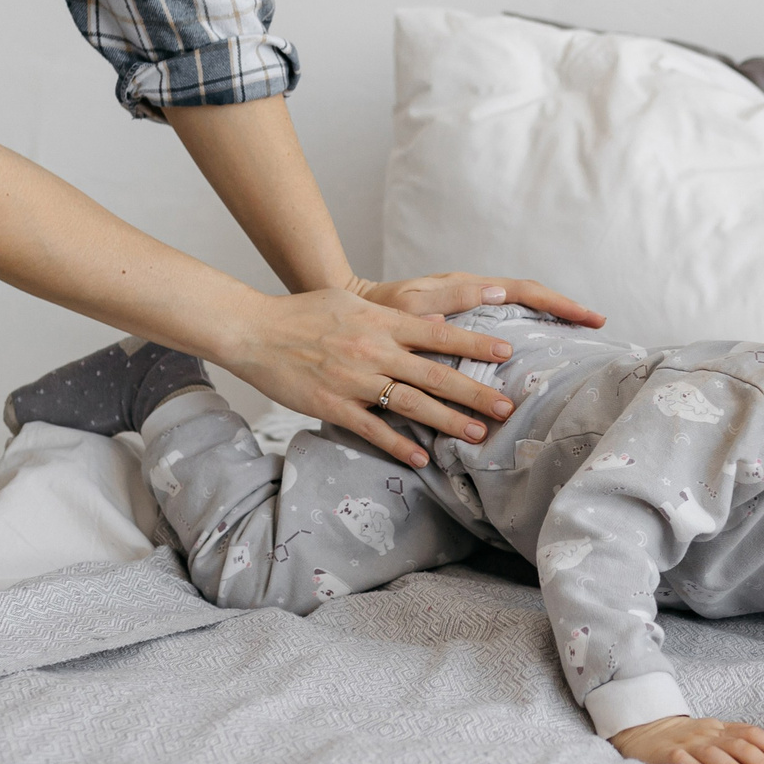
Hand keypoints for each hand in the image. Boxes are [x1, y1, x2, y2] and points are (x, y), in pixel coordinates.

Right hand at [214, 284, 522, 467]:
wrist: (255, 330)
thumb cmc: (305, 313)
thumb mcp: (353, 303)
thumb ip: (393, 316)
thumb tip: (435, 320)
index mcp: (382, 323)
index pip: (439, 335)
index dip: (475, 346)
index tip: (507, 354)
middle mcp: (374, 352)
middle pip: (435, 374)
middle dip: (475, 392)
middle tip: (508, 407)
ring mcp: (354, 381)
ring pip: (411, 404)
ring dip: (448, 422)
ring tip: (478, 435)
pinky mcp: (332, 406)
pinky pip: (372, 430)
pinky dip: (398, 445)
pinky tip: (422, 460)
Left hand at [354, 272, 605, 330]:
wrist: (352, 309)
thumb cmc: (379, 307)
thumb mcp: (411, 303)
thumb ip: (452, 297)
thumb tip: (498, 292)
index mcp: (468, 286)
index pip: (525, 290)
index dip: (559, 303)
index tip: (588, 316)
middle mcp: (474, 293)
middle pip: (531, 297)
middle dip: (565, 309)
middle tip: (597, 323)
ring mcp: (470, 306)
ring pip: (519, 310)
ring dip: (550, 320)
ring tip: (578, 337)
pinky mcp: (461, 322)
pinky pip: (500, 325)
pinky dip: (525, 332)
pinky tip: (539, 349)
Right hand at [610, 714, 763, 763]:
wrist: (642, 728)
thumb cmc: (683, 738)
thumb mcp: (709, 734)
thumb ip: (733, 745)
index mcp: (719, 728)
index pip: (750, 733)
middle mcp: (706, 734)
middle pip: (739, 745)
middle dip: (762, 763)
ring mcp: (687, 744)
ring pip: (716, 756)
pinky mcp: (668, 756)